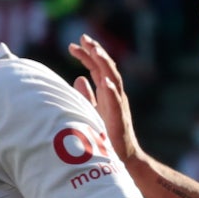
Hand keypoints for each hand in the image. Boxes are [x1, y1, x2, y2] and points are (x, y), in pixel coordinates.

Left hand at [67, 34, 141, 163]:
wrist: (125, 159)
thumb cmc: (108, 137)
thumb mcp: (93, 112)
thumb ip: (86, 95)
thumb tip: (78, 78)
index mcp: (107, 93)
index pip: (97, 68)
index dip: (87, 55)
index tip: (74, 44)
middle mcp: (114, 95)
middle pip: (106, 68)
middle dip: (96, 52)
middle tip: (84, 38)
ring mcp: (119, 106)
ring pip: (113, 80)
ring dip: (105, 64)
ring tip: (96, 51)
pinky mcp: (119, 119)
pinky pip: (116, 103)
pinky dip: (110, 92)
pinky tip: (104, 82)